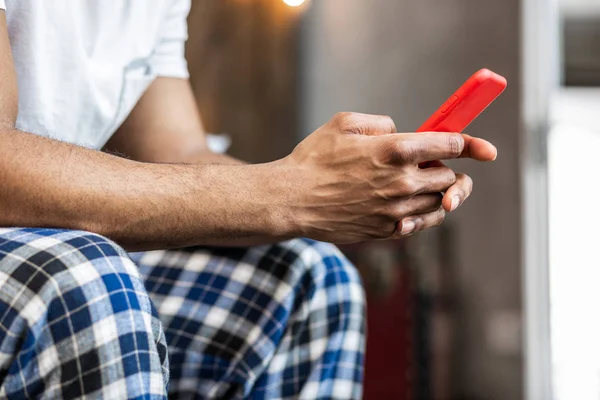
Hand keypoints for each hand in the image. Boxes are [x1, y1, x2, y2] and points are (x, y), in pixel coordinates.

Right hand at [279, 112, 495, 242]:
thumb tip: (400, 133)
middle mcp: (402, 182)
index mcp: (395, 150)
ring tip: (417, 184)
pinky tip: (410, 206)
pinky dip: (424, 214)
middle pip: (450, 177)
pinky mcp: (386, 231)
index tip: (485, 150)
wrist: (291, 201)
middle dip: (445, 169)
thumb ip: (381, 123)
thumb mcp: (344, 123)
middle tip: (430, 165)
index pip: (451, 146)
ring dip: (436, 192)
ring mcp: (396, 210)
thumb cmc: (313, 159)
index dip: (471, 145)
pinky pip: (422, 224)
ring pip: (439, 203)